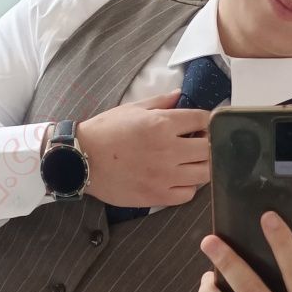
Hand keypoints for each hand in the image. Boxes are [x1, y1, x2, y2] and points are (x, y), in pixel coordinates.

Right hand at [76, 90, 210, 207]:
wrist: (82, 160)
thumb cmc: (105, 131)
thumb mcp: (132, 109)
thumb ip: (160, 102)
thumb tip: (179, 95)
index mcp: (162, 124)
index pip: (203, 120)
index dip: (206, 121)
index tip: (202, 126)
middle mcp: (168, 150)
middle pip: (209, 149)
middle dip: (208, 144)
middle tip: (199, 145)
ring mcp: (164, 176)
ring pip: (204, 174)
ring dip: (203, 167)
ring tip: (192, 163)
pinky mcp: (157, 196)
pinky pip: (187, 194)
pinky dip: (188, 187)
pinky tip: (180, 180)